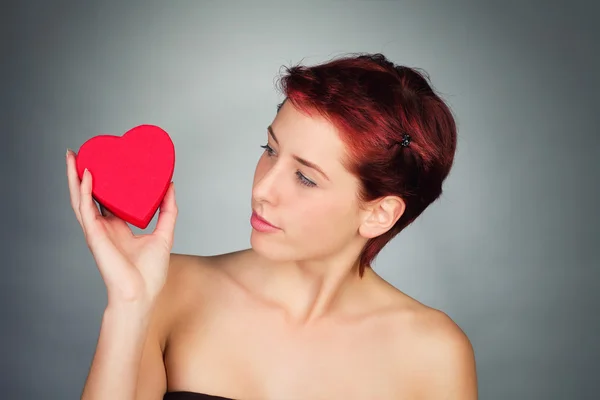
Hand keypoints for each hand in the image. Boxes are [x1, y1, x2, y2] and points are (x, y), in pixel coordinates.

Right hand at [66, 149, 177, 308]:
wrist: (141, 294)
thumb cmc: (151, 273)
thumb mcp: (164, 234)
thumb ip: (168, 210)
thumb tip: (171, 185)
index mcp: (117, 227)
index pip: (106, 199)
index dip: (103, 181)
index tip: (105, 161)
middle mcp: (104, 227)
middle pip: (88, 195)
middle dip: (82, 174)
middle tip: (81, 151)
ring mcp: (96, 230)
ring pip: (80, 198)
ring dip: (74, 176)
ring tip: (73, 155)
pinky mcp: (94, 235)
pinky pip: (86, 208)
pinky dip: (84, 190)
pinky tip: (86, 174)